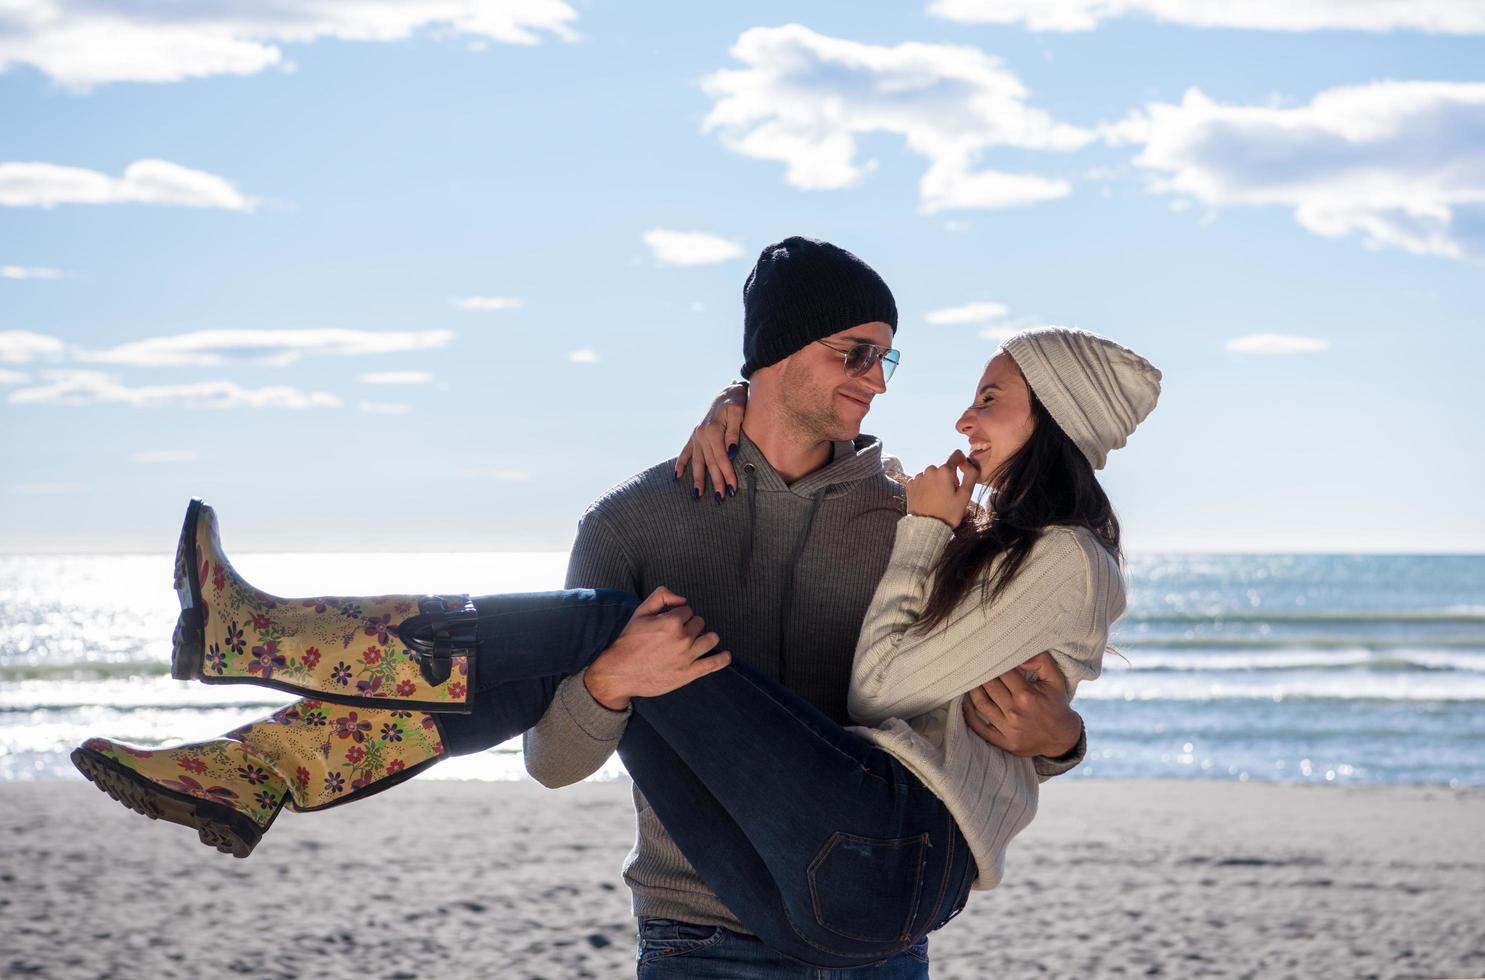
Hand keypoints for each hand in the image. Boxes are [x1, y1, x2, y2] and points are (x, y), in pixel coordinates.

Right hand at [583, 586, 731, 709]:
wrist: (619, 671)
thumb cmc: (629, 641)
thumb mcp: (640, 611)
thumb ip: (662, 596)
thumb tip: (683, 600)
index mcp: (672, 621)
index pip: (688, 610)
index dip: (679, 615)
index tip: (669, 623)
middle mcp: (683, 638)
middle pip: (699, 623)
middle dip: (690, 626)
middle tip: (676, 634)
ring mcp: (688, 657)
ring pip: (711, 639)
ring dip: (705, 637)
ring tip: (696, 641)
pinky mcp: (689, 673)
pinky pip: (714, 664)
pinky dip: (722, 658)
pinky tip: (726, 655)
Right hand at [675, 382, 747, 502]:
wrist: (727, 392)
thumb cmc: (736, 401)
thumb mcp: (739, 413)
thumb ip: (734, 433)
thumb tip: (731, 452)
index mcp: (712, 430)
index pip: (721, 458)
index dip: (727, 474)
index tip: (733, 488)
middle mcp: (701, 434)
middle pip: (709, 463)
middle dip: (715, 481)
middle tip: (721, 498)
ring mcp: (696, 436)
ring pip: (697, 461)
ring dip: (697, 479)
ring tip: (697, 496)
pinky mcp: (694, 436)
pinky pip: (685, 452)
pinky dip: (681, 463)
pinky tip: (677, 476)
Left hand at [905, 450, 978, 527]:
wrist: (926, 528)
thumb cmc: (948, 512)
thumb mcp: (965, 496)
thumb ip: (970, 476)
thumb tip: (969, 464)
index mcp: (945, 471)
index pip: (955, 456)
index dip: (961, 461)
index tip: (962, 469)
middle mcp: (930, 470)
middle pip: (943, 469)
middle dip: (947, 478)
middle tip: (949, 495)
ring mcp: (918, 478)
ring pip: (931, 475)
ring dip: (935, 483)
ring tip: (938, 499)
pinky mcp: (910, 485)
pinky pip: (921, 481)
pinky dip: (925, 487)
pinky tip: (928, 499)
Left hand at [961, 652, 1081, 757]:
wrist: (1062, 738)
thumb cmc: (1056, 704)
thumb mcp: (1055, 679)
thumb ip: (1041, 661)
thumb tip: (1020, 656)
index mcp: (1027, 695)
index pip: (1002, 672)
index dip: (994, 662)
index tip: (989, 656)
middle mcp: (1015, 712)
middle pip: (989, 686)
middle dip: (982, 673)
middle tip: (977, 665)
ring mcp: (1008, 729)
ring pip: (981, 704)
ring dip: (973, 690)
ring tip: (972, 680)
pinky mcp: (1004, 742)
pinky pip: (979, 728)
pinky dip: (969, 714)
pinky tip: (966, 703)